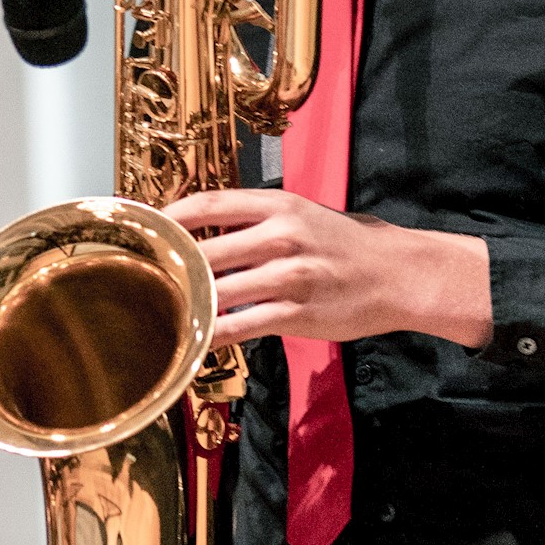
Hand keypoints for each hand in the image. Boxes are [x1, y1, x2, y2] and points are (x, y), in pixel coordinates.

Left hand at [162, 189, 492, 349]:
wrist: (401, 275)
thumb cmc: (350, 245)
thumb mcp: (305, 214)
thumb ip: (257, 220)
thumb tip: (204, 230)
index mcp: (280, 205)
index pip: (209, 204)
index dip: (170, 217)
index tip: (147, 231)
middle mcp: (281, 236)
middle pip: (205, 251)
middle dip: (169, 268)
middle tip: (142, 278)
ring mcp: (289, 276)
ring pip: (217, 292)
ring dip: (185, 305)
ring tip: (160, 312)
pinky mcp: (296, 313)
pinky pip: (239, 326)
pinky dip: (211, 335)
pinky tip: (194, 340)